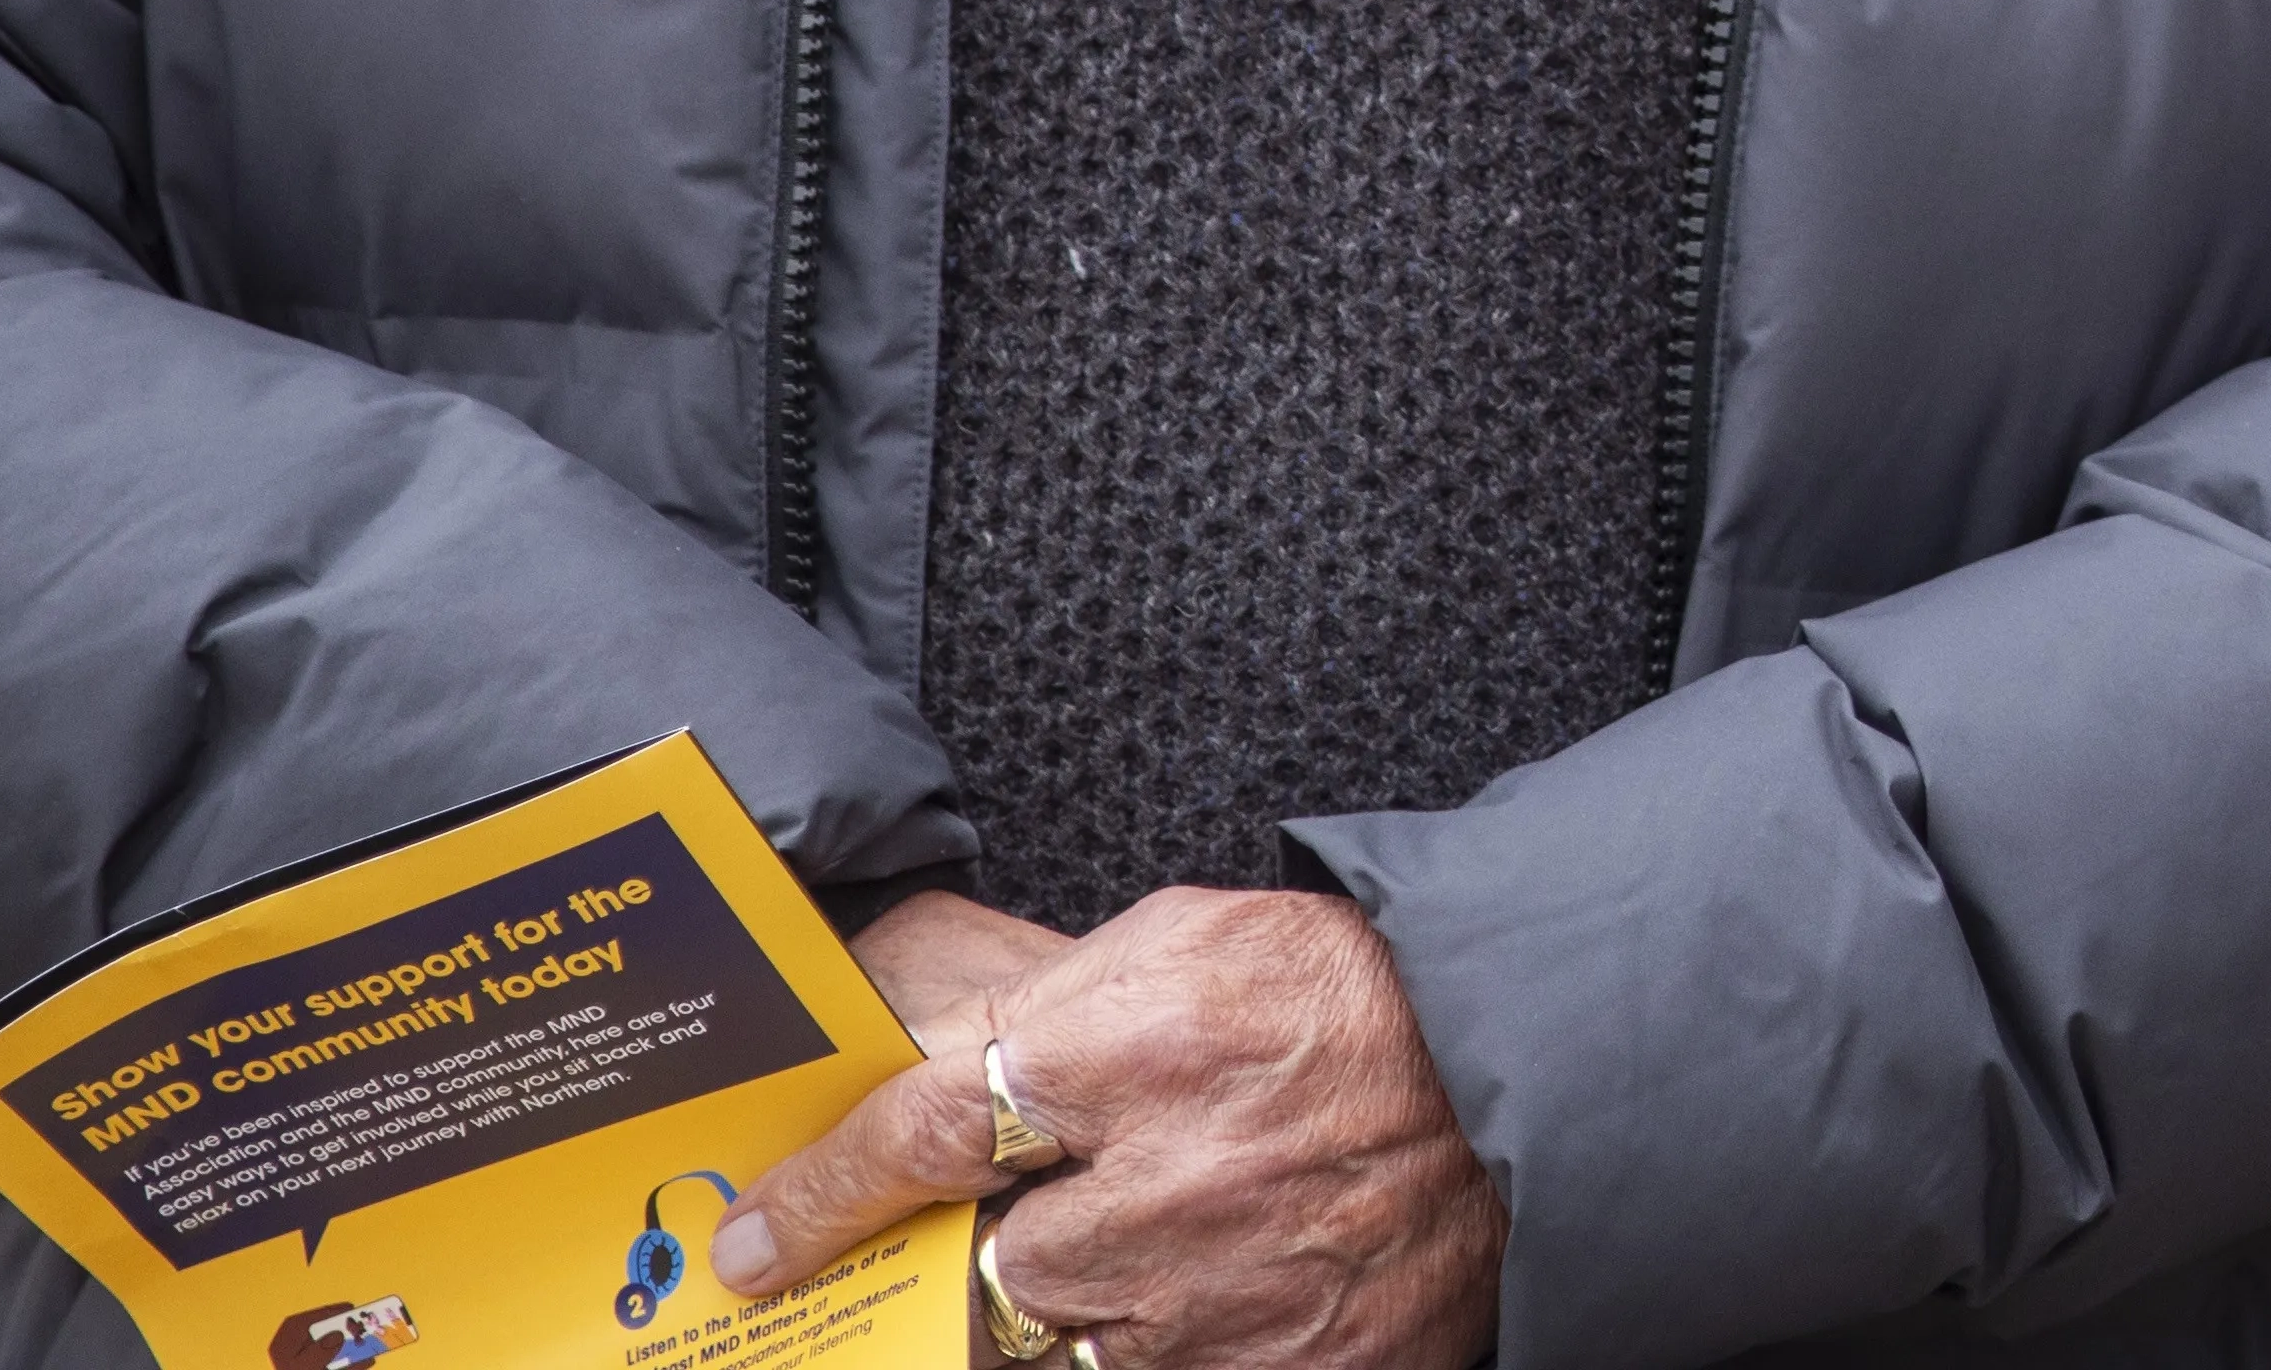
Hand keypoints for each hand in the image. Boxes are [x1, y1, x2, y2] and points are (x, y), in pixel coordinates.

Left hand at [722, 887, 1501, 1369]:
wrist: (1518, 1067)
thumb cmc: (1339, 993)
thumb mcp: (1182, 941)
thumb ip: (1028, 993)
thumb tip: (881, 1032)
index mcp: (1143, 1042)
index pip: (920, 1133)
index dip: (817, 1194)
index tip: (752, 1240)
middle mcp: (1174, 1182)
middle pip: (980, 1269)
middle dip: (976, 1259)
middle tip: (1006, 1232)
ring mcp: (1230, 1297)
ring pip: (1058, 1347)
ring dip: (1075, 1308)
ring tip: (1145, 1245)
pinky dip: (1162, 1347)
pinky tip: (1207, 1292)